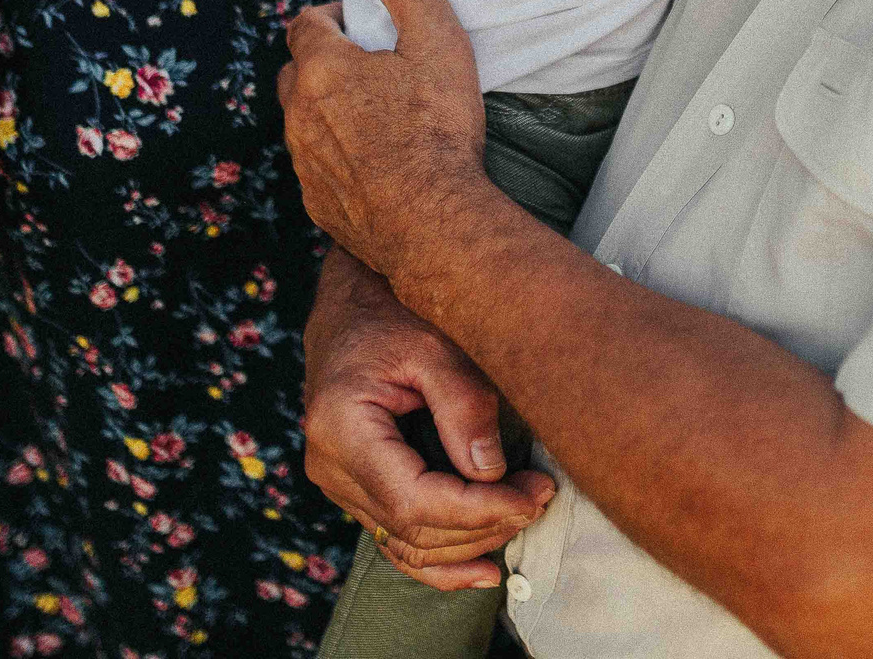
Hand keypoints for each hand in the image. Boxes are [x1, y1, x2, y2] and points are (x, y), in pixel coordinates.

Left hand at [279, 0, 488, 275]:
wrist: (432, 222)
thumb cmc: (438, 130)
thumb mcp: (438, 43)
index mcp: (323, 68)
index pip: (304, 25)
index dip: (327, 17)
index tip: (356, 23)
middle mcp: (300, 113)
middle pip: (294, 73)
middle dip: (320, 62)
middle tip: (364, 64)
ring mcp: (304, 161)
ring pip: (301, 122)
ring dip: (325, 110)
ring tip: (372, 113)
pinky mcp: (316, 201)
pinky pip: (315, 166)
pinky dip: (334, 155)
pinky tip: (373, 161)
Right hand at [302, 253, 554, 587]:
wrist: (352, 302)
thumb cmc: (392, 311)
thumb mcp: (433, 341)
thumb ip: (462, 404)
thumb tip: (490, 471)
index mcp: (342, 427)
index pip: (414, 499)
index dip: (478, 510)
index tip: (532, 496)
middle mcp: (330, 464)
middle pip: (414, 529)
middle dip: (486, 523)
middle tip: (542, 494)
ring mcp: (339, 482)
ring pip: (408, 544)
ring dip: (473, 542)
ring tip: (527, 509)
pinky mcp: (356, 487)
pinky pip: (395, 541)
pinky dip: (440, 561)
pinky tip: (484, 571)